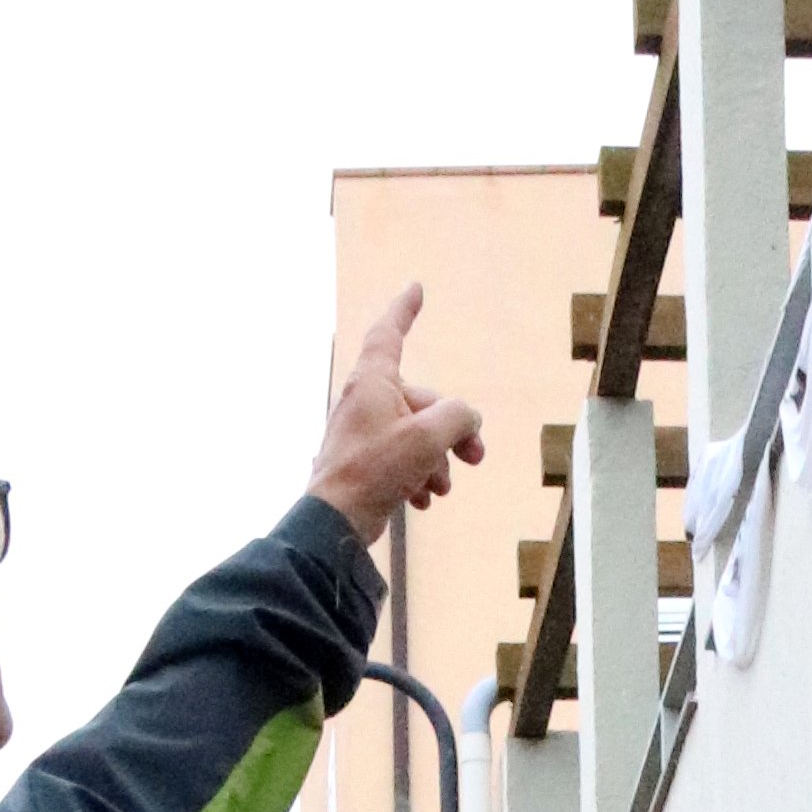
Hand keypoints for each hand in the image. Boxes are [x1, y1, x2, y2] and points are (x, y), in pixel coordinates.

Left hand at [308, 284, 483, 542]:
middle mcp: (366, 401)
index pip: (389, 334)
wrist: (337, 522)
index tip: (415, 289)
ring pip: (416, 435)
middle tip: (475, 458)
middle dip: (452, 432)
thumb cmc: (376, 470)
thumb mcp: (428, 437)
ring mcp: (363, 434)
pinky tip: (423, 502)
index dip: (404, 310)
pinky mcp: (364, 465)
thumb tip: (465, 418)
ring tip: (441, 488)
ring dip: (437, 461)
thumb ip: (457, 416)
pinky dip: (417, 478)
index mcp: (373, 382)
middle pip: (422, 401)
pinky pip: (401, 461)